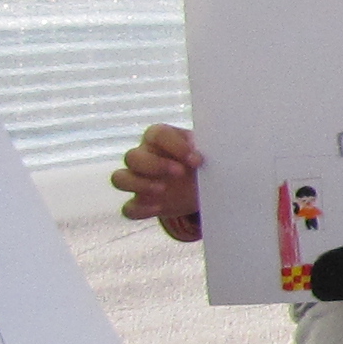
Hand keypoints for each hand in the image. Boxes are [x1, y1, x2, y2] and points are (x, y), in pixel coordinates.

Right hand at [113, 123, 202, 241]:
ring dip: (139, 184)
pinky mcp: (141, 202)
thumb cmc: (202, 162)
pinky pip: (128, 207)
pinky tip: (158, 208)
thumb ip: (210, 148)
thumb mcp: (209, 152)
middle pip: (132, 157)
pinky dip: (140, 208)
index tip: (196, 159)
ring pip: (120, 178)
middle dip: (156, 165)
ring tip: (163, 190)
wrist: (201, 185)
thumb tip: (223, 151)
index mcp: (159, 138)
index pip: (156, 135)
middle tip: (180, 173)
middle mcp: (144, 156)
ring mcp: (138, 180)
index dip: (174, 146)